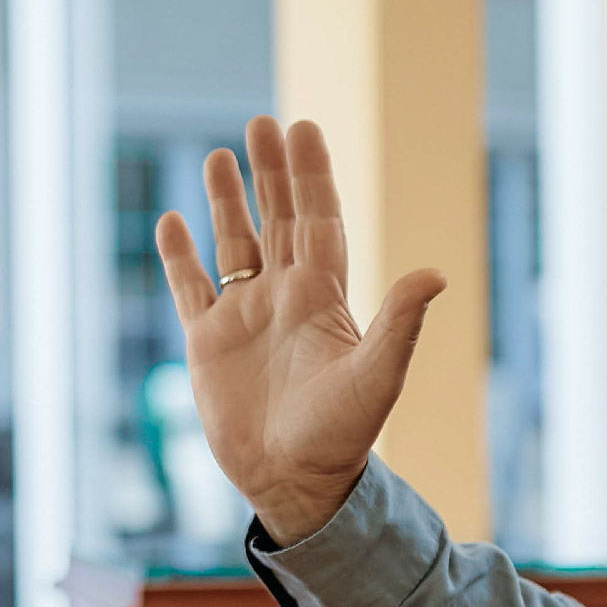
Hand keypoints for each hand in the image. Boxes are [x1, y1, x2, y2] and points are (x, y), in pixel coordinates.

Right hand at [148, 116, 446, 541]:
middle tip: (262, 124)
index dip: (312, 175)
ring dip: (226, 202)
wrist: (292, 481)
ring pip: (234, 244)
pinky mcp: (208, 343)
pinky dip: (180, 256)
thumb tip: (435, 274)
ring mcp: (244, 318)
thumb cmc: (341, 434)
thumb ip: (399, 323)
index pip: (318, 220)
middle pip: (278, 219)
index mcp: (323, 297)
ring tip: (219, 156)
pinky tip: (172, 222)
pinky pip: (191, 288)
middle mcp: (284, 298)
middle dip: (271, 172)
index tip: (302, 129)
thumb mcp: (377, 376)